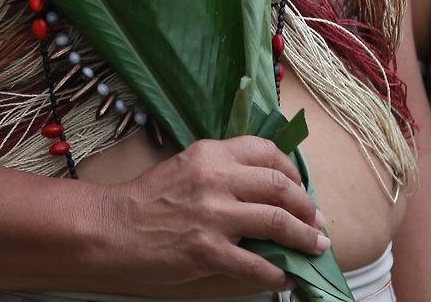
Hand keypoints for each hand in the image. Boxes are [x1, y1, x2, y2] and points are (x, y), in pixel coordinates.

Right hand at [97, 136, 329, 295]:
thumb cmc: (148, 200)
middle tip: (317, 222)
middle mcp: (216, 179)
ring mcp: (213, 216)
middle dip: (307, 207)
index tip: (301, 188)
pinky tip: (287, 277)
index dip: (293, 171)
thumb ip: (222, 169)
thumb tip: (264, 186)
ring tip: (316, 247)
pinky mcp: (207, 251)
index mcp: (211, 154)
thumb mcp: (187, 166)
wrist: (113, 228)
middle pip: (280, 188)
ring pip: (277, 223)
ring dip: (304, 238)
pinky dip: (278, 274)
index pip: (267, 152)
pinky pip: (256, 265)